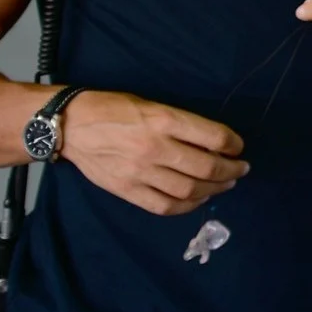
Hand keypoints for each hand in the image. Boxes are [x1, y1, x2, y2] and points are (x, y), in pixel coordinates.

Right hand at [59, 91, 247, 215]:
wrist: (70, 125)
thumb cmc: (114, 108)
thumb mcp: (152, 105)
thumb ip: (180, 124)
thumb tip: (212, 142)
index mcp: (163, 120)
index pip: (213, 137)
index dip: (234, 144)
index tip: (239, 148)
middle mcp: (154, 147)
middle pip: (206, 167)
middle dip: (231, 171)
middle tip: (240, 170)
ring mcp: (140, 172)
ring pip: (189, 190)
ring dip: (214, 190)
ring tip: (225, 184)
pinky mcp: (126, 190)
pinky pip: (164, 206)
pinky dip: (187, 206)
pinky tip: (198, 199)